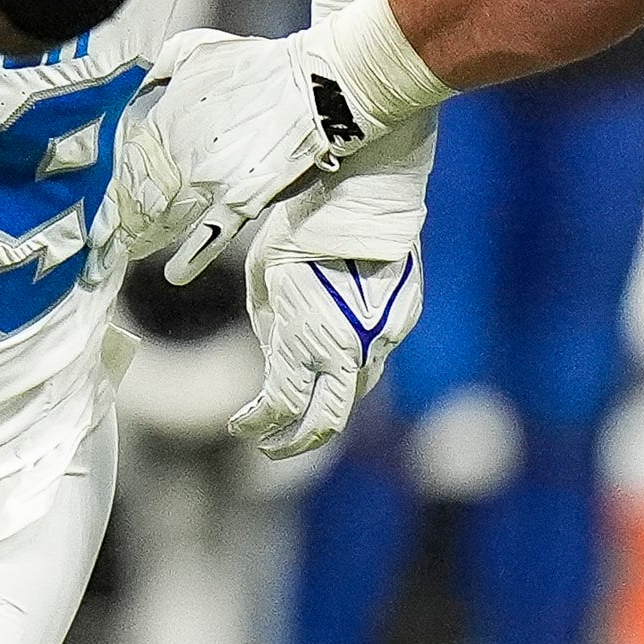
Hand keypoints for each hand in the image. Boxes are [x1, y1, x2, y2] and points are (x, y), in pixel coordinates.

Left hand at [113, 28, 370, 284]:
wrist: (315, 85)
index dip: (109, 170)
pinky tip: (174, 275)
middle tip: (96, 227)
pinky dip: (191, 258)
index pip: (125, 152)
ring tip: (121, 250)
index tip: (93, 185)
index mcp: (166, 118)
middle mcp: (181, 153)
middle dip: (116, 208)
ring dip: (144, 234)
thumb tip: (135, 81)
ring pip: (166, 215)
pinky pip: (211, 236)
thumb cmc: (258, 65)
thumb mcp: (195, 50)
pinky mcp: (241, 201)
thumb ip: (159, 66)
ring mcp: (210, 181)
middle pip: (138, 190)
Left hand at [232, 215, 421, 458]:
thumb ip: (271, 330)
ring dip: (326, 399)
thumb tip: (275, 355)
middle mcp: (347, 351)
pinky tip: (335, 343)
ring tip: (301, 397)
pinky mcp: (401, 322)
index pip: (281, 406)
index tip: (242, 429)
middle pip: (327, 422)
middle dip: (298, 442)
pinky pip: (373, 355)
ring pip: (354, 390)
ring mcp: (381, 339)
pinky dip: (351, 360)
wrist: (361, 197)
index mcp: (306, 342)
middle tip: (272, 447)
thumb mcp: (264, 281)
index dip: (259, 425)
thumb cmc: (300, 231)